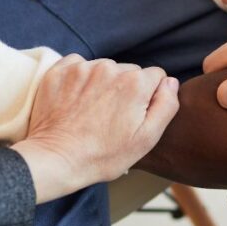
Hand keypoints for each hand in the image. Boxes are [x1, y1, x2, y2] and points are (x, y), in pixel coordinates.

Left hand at [13, 55, 179, 202]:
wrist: (56, 160)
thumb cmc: (103, 155)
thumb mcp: (147, 139)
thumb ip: (166, 105)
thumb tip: (170, 82)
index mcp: (136, 83)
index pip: (156, 76)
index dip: (150, 95)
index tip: (136, 114)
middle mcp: (110, 68)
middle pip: (129, 71)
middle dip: (126, 88)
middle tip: (113, 116)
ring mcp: (83, 68)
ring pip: (104, 68)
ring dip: (103, 83)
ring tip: (93, 111)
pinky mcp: (60, 70)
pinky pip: (79, 65)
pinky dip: (80, 79)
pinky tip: (75, 101)